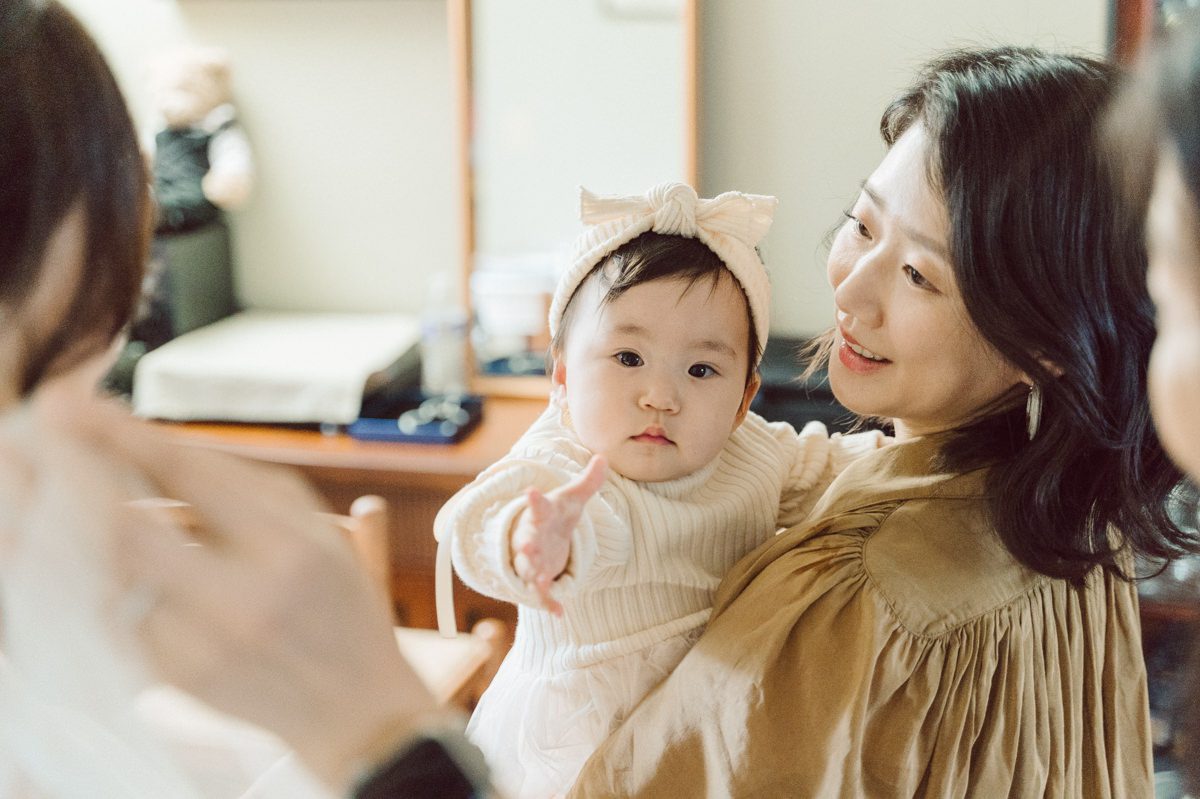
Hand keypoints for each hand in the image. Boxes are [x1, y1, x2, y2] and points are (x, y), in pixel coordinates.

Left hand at [2, 364, 444, 792]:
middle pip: (128, 529)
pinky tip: (71, 551)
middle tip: (32, 431)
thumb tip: (147, 444)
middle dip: (72, 474)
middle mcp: (245, 600)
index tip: (70, 402)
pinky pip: (115, 615)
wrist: (351, 707)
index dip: (122, 434)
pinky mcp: (176, 679)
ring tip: (30, 482)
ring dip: (66, 526)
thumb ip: (240, 485)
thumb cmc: (336, 605)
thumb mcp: (316, 530)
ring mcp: (204, 646)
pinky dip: (91, 579)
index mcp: (291, 548)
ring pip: (109, 575)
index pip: (191, 477)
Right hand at [511, 454, 606, 614]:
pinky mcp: (537, 576)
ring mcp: (532, 558)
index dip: (534, 500)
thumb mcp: (574, 497)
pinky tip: (559, 613)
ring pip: (528, 568)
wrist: (543, 534)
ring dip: (533, 574)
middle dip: (526, 544)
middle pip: (526, 540)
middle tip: (525, 545)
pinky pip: (540, 592)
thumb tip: (605, 457)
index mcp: (542, 515)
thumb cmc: (558, 513)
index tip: (531, 492)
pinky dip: (549, 602)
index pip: (537, 506)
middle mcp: (532, 537)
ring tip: (540, 581)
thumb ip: (590, 480)